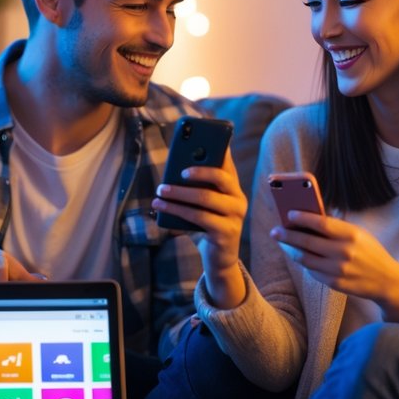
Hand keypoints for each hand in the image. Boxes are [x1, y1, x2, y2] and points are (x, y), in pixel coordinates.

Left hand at [151, 149, 247, 306]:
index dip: (217, 148)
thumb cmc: (207, 226)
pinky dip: (177, 211)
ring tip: (160, 191)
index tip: (200, 137)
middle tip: (177, 170)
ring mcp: (235, 217)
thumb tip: (172, 172)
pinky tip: (161, 207)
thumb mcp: (202, 205)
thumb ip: (195, 188)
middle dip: (197, 170)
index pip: (227, 163)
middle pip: (220, 177)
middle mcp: (238, 200)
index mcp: (233, 188)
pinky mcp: (225, 233)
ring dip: (179, 193)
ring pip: (205, 198)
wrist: (219, 260)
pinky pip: (198, 217)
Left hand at [271, 212, 398, 321]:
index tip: (289, 214)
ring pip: (305, 259)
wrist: (387, 280)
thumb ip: (336, 228)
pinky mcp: (334, 284)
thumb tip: (307, 220)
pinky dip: (304, 262)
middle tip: (275, 231)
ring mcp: (338, 270)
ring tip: (283, 243)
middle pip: (308, 242)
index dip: (302, 218)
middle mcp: (344, 252)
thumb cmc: (370, 252)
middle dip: (288, 235)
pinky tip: (298, 255)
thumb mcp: (359, 234)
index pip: (321, 223)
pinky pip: (312, 271)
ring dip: (291, 250)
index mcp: (351, 234)